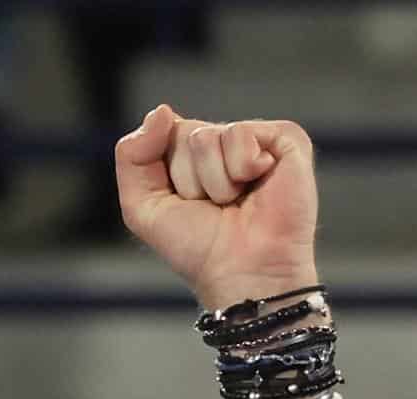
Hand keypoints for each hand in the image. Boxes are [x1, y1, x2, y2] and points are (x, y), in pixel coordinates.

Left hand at [116, 104, 319, 309]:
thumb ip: (132, 156)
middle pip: (182, 134)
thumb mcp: (142, 206)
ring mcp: (254, 138)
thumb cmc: (196, 245)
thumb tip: (162, 110)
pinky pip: (240, 134)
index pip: (159, 132)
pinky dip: (240, 169)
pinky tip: (257, 186)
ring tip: (235, 200)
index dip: (163, 173)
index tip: (182, 202)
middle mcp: (222, 141)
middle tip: (214, 206)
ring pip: (208, 137)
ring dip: (214, 181)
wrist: (240, 270)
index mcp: (190, 153)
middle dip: (188, 180)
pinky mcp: (285, 139)